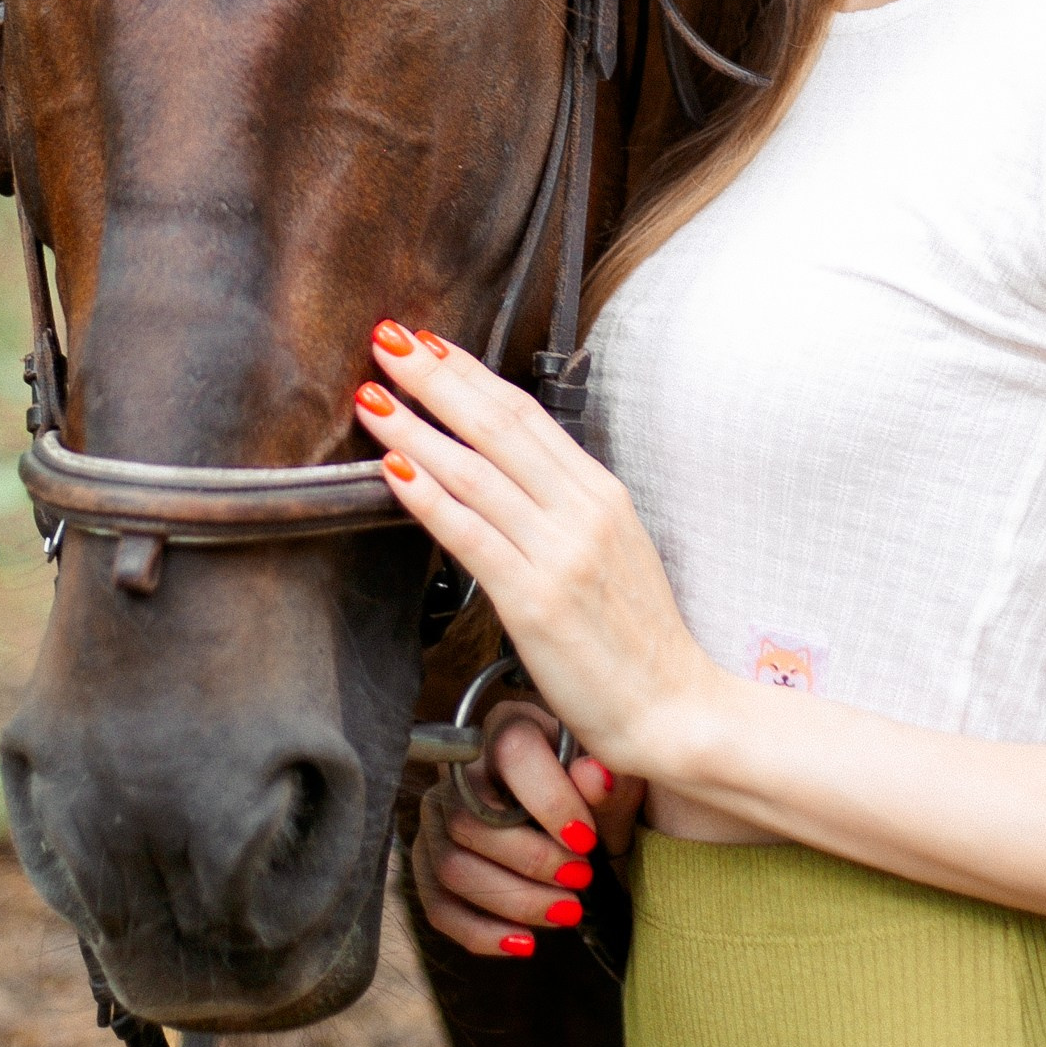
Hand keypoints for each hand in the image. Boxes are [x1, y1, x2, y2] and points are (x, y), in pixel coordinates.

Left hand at [358, 321, 719, 782]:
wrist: (672, 707)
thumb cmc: (636, 639)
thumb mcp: (611, 551)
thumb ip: (561, 508)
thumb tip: (503, 473)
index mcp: (600, 493)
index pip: (526, 414)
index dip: (472, 375)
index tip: (430, 344)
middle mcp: (583, 511)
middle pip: (497, 425)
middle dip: (437, 379)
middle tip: (389, 339)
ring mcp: (561, 553)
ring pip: (475, 472)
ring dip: (416, 428)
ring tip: (372, 397)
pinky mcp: (536, 600)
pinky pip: (471, 534)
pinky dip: (428, 496)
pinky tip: (392, 469)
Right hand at [412, 700, 645, 958]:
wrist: (579, 828)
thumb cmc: (596, 797)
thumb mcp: (615, 786)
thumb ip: (607, 782)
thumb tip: (594, 777)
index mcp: (508, 728)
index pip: (511, 753)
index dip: (549, 800)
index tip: (585, 840)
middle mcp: (459, 768)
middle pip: (471, 820)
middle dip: (531, 861)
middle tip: (581, 879)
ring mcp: (436, 816)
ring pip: (452, 867)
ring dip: (513, 900)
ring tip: (567, 911)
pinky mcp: (429, 862)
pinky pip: (438, 905)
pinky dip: (481, 932)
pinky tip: (525, 941)